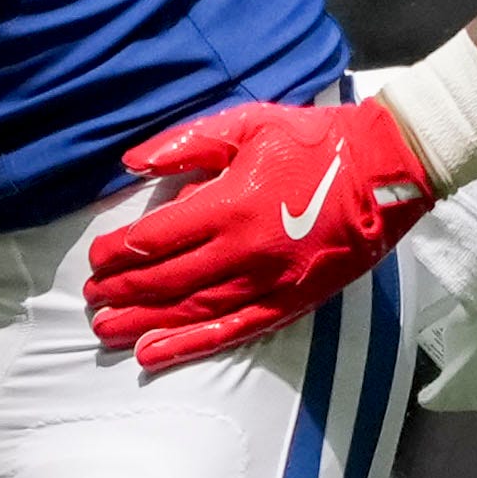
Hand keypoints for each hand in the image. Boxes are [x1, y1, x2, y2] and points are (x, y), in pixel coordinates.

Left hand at [85, 92, 437, 372]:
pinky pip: (232, 332)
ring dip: (144, 323)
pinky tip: (155, 353)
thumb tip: (131, 163)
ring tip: (107, 331)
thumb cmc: (310, 141)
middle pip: (167, 282)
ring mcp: (267, 283)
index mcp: (230, 204)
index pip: (156, 239)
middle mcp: (243, 251)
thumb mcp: (245, 124)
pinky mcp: (289, 303)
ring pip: (192, 312)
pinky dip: (189, 345)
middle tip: (93, 298)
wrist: (383, 169)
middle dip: (123, 292)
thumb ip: (184, 144)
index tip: (96, 259)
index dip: (119, 254)